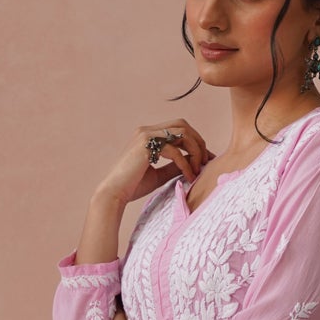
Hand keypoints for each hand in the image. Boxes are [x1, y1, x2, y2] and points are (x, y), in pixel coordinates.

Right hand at [94, 120, 214, 208]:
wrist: (114, 193)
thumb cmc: (133, 186)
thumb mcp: (159, 174)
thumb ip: (175, 166)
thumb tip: (194, 163)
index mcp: (148, 135)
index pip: (178, 128)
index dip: (195, 141)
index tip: (206, 159)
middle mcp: (147, 131)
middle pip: (183, 125)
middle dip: (198, 142)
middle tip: (206, 162)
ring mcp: (146, 135)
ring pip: (182, 133)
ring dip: (195, 151)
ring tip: (198, 170)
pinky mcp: (146, 145)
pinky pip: (175, 151)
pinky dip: (185, 164)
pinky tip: (189, 177)